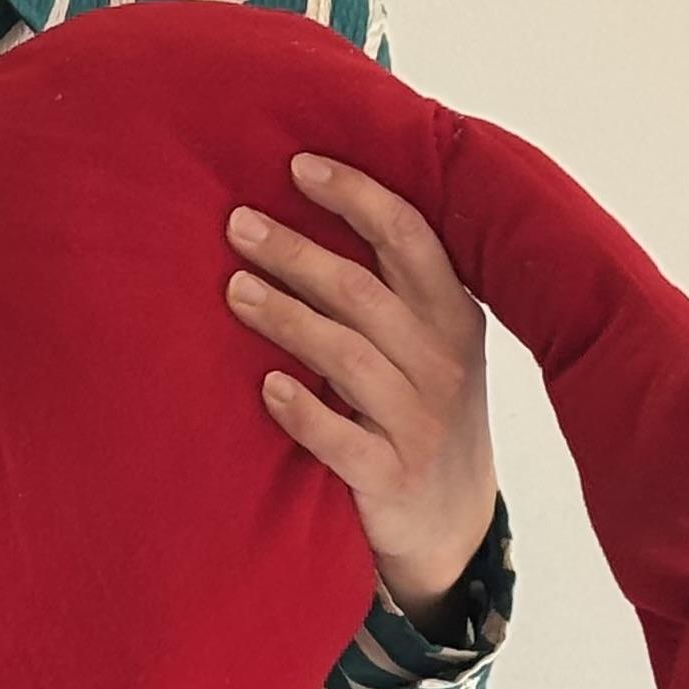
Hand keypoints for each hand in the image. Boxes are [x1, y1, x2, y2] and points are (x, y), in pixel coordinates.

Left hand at [225, 150, 499, 633]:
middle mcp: (442, 363)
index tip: (298, 165)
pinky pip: (343, 439)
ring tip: (234, 289)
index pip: (409, 238)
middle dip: (297, 252)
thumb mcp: (428, 345)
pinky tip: (266, 388)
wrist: (452, 522)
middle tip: (238, 224)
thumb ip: (389, 288)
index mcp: (454, 316)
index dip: (356, 196)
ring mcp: (419, 422)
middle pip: (363, 292)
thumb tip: (306, 204)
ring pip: (347, 356)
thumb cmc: (421, 410)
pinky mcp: (391, 476)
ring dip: (287, 318)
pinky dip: (304, 410)